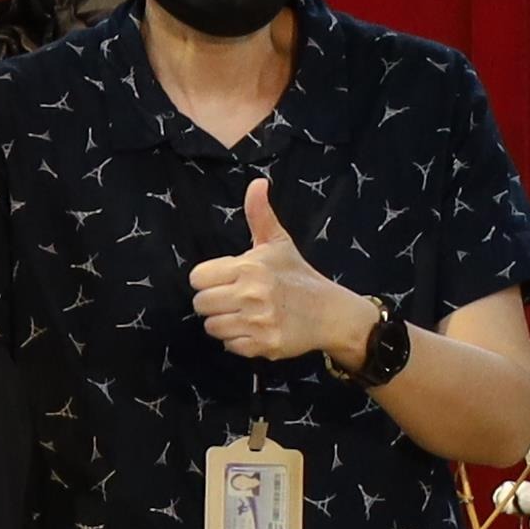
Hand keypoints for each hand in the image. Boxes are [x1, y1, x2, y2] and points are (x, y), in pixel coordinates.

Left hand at [187, 176, 359, 367]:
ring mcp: (258, 321)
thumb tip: (257, 182)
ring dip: (224, 323)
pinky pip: (230, 346)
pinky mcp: (264, 345)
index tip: (226, 280)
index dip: (208, 280)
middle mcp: (252, 294)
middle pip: (200, 304)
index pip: (197, 278)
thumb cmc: (298, 276)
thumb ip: (260, 215)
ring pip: (212, 327)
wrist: (332, 313)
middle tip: (236, 300)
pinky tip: (256, 330)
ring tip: (245, 315)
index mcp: (249, 267)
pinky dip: (238, 342)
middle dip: (214, 303)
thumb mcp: (278, 243)